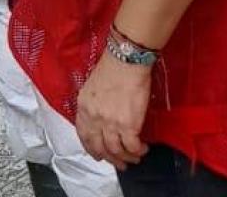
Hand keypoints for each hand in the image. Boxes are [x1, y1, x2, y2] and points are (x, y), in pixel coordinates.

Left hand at [74, 54, 151, 169]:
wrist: (125, 62)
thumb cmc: (111, 69)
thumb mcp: (91, 88)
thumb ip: (92, 106)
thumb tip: (100, 119)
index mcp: (83, 108)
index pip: (83, 135)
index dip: (91, 148)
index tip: (98, 155)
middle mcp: (94, 118)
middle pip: (99, 147)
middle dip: (109, 159)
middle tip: (119, 163)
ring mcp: (110, 123)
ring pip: (116, 150)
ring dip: (126, 158)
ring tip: (134, 158)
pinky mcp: (128, 125)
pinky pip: (132, 146)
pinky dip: (138, 151)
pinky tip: (143, 149)